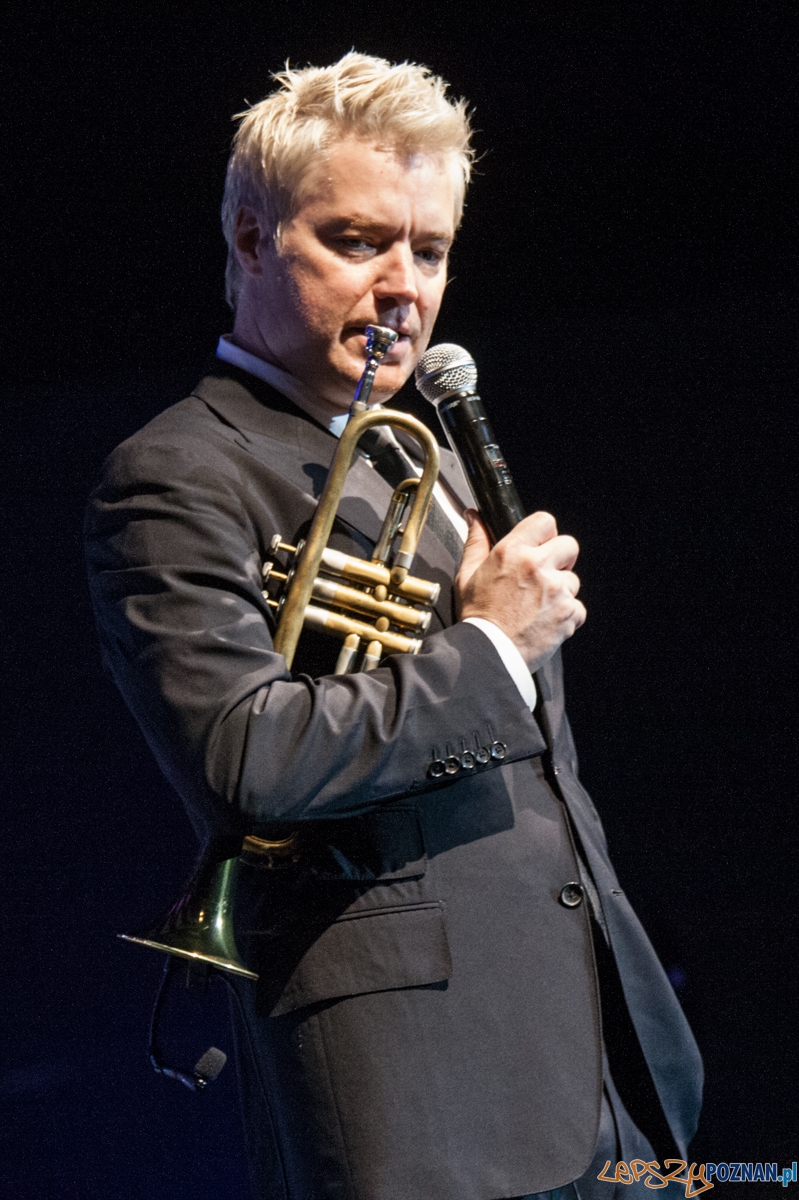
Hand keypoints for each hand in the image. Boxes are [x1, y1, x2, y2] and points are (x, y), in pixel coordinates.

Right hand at [456, 510, 585, 671]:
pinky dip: (566, 615)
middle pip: (569, 545)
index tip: (540, 546)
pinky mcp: (568, 612)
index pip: (545, 522)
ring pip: (573, 580)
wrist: (489, 654)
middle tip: (544, 576)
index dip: (544, 534)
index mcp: (512, 552)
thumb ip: (476, 542)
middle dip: (560, 559)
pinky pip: (577, 607)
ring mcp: (556, 590)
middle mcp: (537, 566)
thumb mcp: (467, 575)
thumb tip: (475, 517)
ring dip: (561, 591)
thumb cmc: (477, 617)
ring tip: (538, 606)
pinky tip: (545, 622)